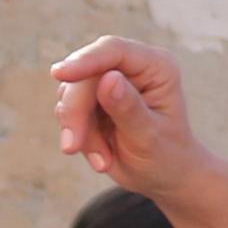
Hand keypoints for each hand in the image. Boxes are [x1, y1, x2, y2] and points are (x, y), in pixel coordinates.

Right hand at [49, 36, 217, 193]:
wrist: (164, 177)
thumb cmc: (166, 156)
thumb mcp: (149, 136)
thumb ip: (128, 108)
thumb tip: (108, 78)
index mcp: (156, 66)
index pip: (114, 51)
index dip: (86, 60)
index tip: (61, 74)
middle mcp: (131, 67)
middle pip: (85, 74)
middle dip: (75, 111)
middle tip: (72, 146)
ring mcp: (108, 80)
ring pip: (70, 92)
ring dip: (79, 130)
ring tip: (103, 159)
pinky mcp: (91, 98)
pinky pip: (68, 110)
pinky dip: (79, 136)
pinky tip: (102, 157)